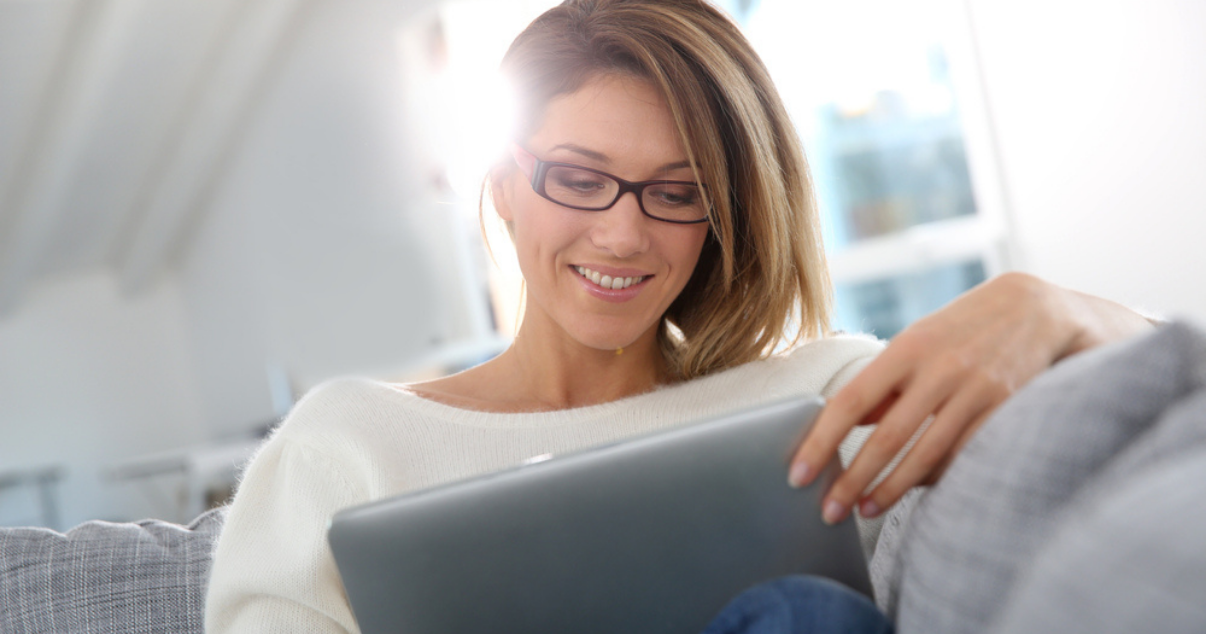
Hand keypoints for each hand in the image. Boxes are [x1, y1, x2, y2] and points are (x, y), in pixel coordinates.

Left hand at [787, 272, 1153, 524]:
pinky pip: (963, 457)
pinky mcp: (1005, 411)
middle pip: (886, 438)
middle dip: (853, 479)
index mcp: (906, 348)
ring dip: (891, 489)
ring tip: (865, 509)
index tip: (799, 473)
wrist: (1037, 311)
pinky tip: (914, 492)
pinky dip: (935, 478)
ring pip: (925, 455)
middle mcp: (940, 370)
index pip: (851, 401)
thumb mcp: (916, 343)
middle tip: (829, 510)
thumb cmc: (960, 330)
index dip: (822, 440)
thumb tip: (842, 424)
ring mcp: (975, 391)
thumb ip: (883, 385)